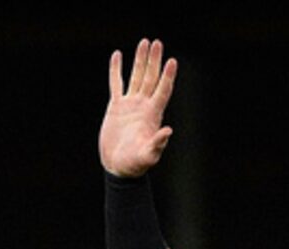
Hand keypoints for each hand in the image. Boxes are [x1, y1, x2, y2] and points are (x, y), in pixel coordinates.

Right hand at [101, 38, 177, 177]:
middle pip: (151, 78)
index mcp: (153, 114)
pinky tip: (118, 55)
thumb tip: (168, 131)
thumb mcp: (148, 156)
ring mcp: (130, 104)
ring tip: (144, 42)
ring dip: (140, 60)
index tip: (172, 61)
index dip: (167, 76)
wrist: (118, 167)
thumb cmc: (135, 164)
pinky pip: (116, 84)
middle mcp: (143, 105)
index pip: (163, 90)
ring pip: (136, 77)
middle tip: (157, 43)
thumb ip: (157, 144)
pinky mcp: (116, 107)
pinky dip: (116, 70)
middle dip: (154, 61)